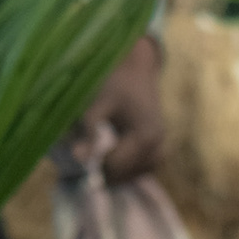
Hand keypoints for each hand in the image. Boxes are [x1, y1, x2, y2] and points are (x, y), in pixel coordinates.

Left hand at [72, 35, 165, 183]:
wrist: (136, 64)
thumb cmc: (115, 80)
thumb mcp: (99, 103)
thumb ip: (89, 131)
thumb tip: (78, 159)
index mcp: (144, 135)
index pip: (116, 166)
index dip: (95, 167)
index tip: (77, 160)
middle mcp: (157, 143)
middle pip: (129, 173)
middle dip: (107, 173)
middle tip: (83, 167)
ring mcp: (161, 142)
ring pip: (141, 172)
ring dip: (121, 174)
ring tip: (98, 167)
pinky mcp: (159, 139)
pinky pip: (148, 164)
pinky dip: (132, 166)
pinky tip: (113, 161)